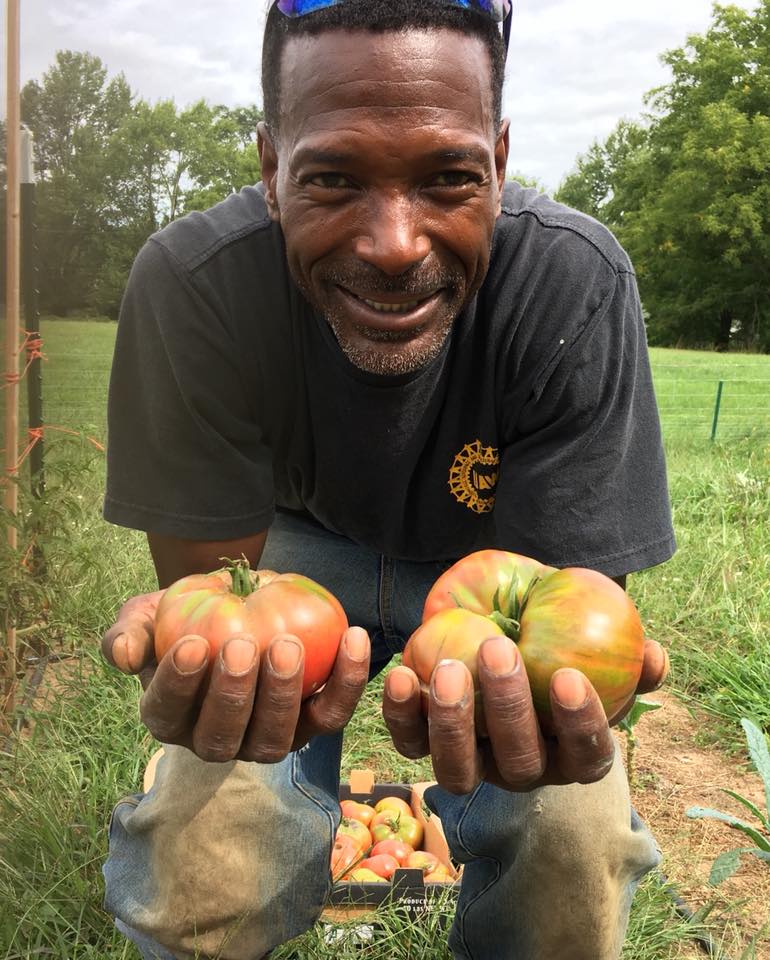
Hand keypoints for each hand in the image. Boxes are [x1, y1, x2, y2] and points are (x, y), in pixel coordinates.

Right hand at [102, 592, 370, 762]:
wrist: (232, 603)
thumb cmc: (183, 614)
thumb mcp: (146, 615)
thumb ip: (129, 632)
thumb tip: (122, 655)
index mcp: (169, 717)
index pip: (169, 712)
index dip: (180, 684)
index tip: (194, 644)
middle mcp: (215, 741)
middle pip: (224, 738)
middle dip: (234, 696)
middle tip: (244, 646)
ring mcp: (265, 739)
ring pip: (277, 739)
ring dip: (284, 697)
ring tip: (289, 645)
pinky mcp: (309, 725)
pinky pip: (331, 712)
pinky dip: (346, 681)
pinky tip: (351, 637)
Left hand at [382, 636, 667, 794]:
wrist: (500, 632)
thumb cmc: (556, 639)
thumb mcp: (591, 637)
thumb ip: (625, 652)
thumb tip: (654, 656)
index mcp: (571, 753)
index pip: (587, 756)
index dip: (580, 724)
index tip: (568, 676)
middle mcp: (523, 770)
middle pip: (519, 763)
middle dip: (509, 709)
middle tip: (499, 649)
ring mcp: (473, 764)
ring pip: (460, 771)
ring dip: (453, 723)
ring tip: (449, 668)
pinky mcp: (425, 748)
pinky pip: (410, 743)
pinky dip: (401, 715)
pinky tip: (401, 673)